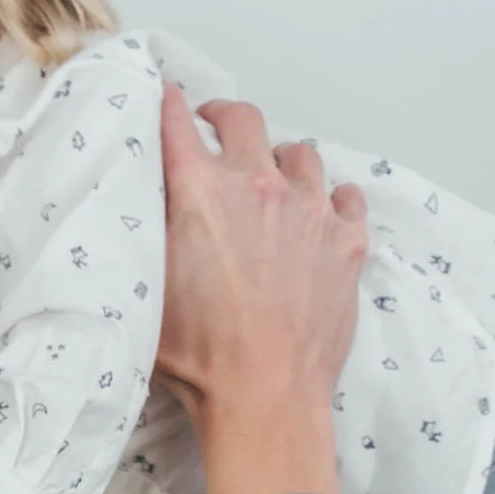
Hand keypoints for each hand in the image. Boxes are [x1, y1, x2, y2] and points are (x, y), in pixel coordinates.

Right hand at [154, 86, 366, 493]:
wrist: (265, 396)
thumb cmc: (198, 356)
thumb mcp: (148, 289)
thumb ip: (150, 233)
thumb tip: (147, 200)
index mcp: (201, 192)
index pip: (177, 122)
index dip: (168, 104)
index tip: (165, 97)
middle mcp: (258, 185)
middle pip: (243, 119)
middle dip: (225, 118)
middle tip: (216, 131)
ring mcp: (311, 210)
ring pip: (300, 154)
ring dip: (282, 161)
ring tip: (274, 182)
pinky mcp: (347, 241)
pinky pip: (347, 197)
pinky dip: (333, 199)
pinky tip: (322, 215)